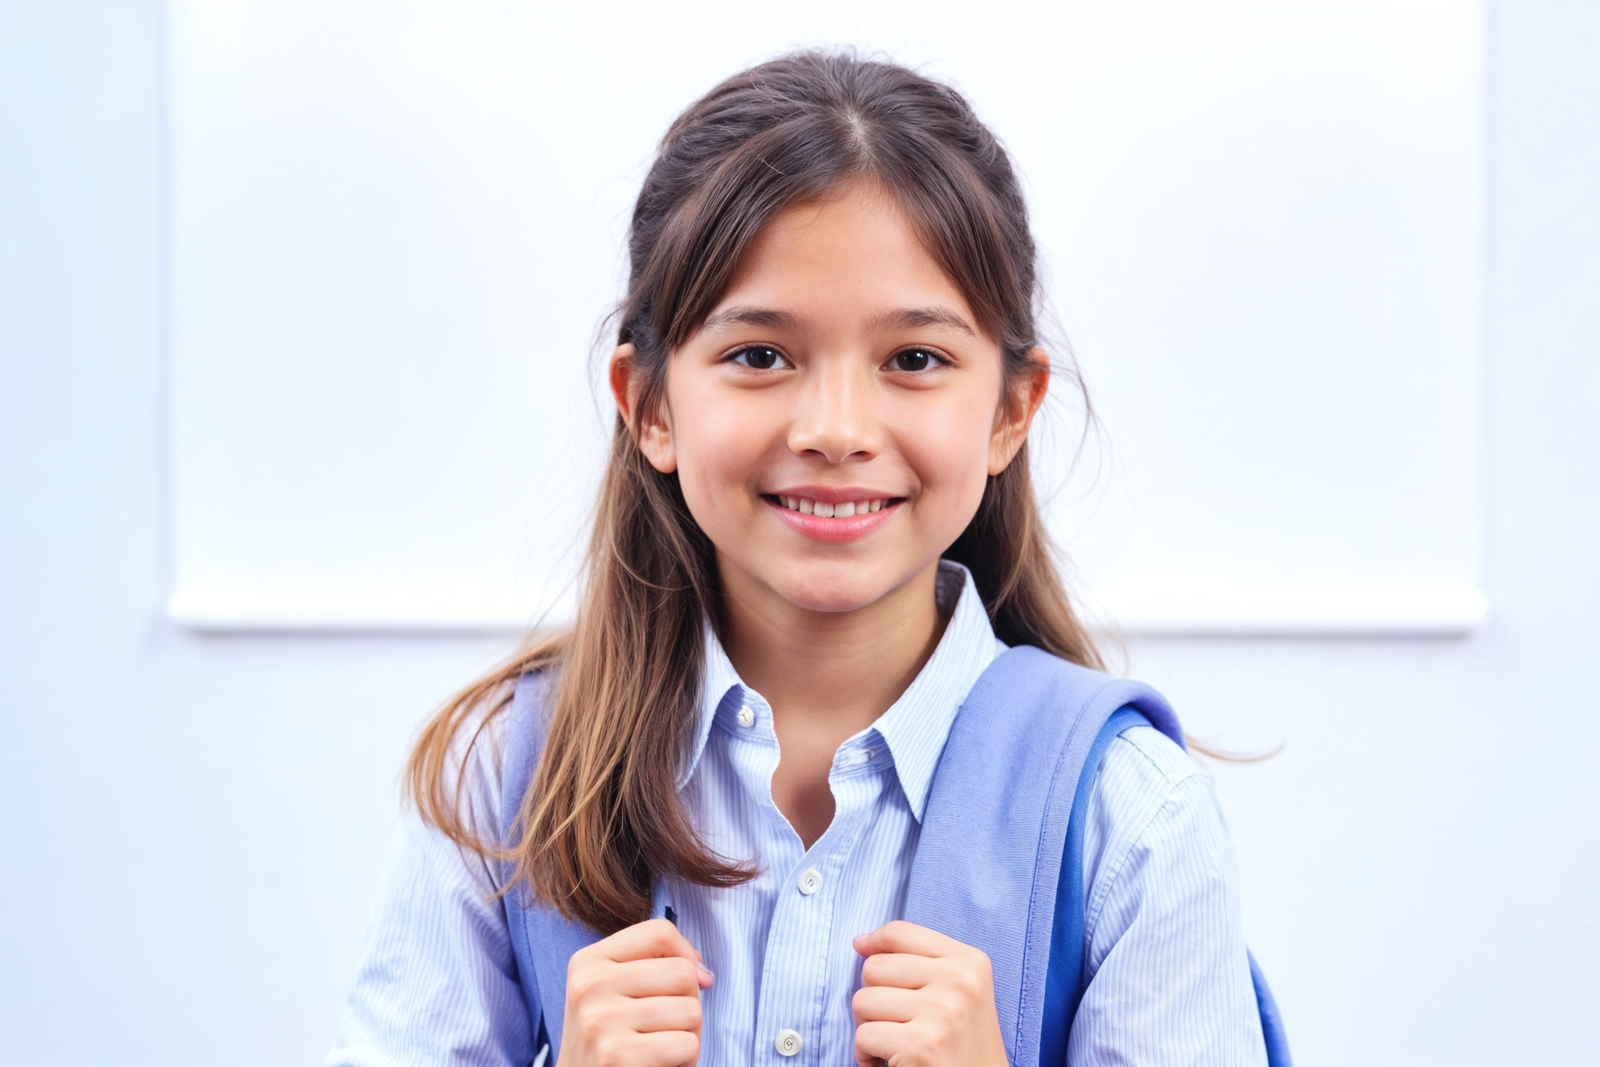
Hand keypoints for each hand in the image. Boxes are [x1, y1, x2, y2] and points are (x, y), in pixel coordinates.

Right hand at [558, 918, 713, 1066]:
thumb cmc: (609, 1040)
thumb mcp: (614, 991)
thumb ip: (656, 965)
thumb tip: (703, 974)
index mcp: (587, 962)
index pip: (659, 932)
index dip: (685, 955)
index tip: (680, 984)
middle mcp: (589, 987)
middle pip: (681, 972)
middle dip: (688, 1003)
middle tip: (665, 1027)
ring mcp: (600, 1022)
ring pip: (691, 1011)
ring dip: (689, 1035)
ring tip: (660, 1047)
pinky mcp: (618, 1056)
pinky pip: (687, 1045)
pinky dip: (685, 1060)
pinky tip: (659, 1065)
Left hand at [851, 921, 1007, 1066]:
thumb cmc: (962, 1047)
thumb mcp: (959, 993)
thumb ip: (921, 963)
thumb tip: (862, 942)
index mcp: (969, 962)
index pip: (900, 933)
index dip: (873, 941)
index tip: (862, 948)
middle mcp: (960, 982)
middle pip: (875, 967)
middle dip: (873, 997)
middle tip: (894, 1023)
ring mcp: (942, 1012)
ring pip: (863, 1001)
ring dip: (868, 1028)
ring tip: (893, 1043)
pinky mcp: (922, 1045)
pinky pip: (864, 1036)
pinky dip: (865, 1055)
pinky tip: (887, 1063)